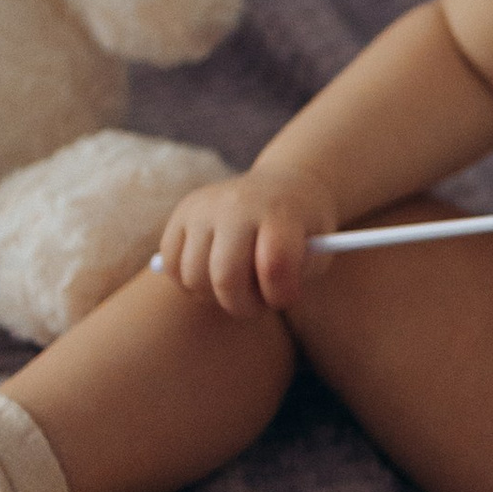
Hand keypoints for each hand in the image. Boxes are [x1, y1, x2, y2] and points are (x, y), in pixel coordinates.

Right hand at [153, 165, 336, 315]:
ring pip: (193, 278)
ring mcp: (203, 207)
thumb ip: (301, 275)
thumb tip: (275, 295)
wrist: (282, 186)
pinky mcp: (181, 213)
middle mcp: (236, 205)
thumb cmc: (303, 229)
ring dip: (216, 297)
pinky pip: (172, 266)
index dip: (280, 295)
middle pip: (226, 277)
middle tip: (257, 305)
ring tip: (238, 288)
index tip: (286, 298)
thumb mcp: (320, 249)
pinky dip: (190, 283)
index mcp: (279, 212)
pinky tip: (214, 276)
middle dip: (243, 306)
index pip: (273, 266)